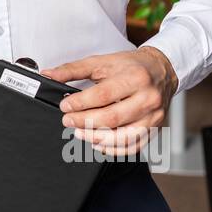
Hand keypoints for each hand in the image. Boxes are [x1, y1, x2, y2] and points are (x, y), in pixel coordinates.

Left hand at [44, 47, 177, 155]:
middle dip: (85, 122)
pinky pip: (134, 146)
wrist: (161, 70)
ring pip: (124, 137)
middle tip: (68, 121)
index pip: (104, 95)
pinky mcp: (155, 129)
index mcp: (135, 77)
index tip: (64, 106)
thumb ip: (74, 69)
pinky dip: (114, 149)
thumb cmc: (130, 66)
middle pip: (112, 118)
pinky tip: (99, 144)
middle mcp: (148, 98)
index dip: (81, 103)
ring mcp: (154, 116)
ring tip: (80, 133)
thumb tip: (49, 74)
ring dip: (97, 139)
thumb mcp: (102, 62)